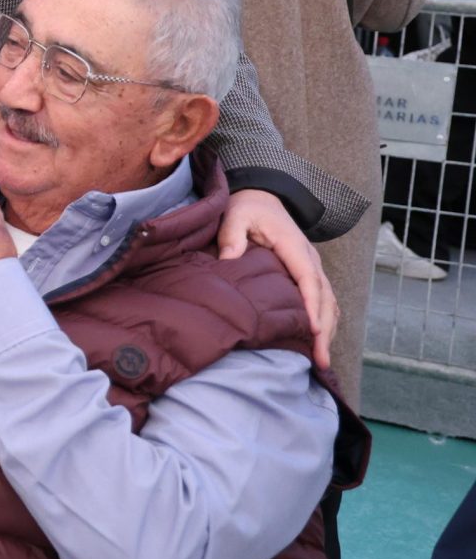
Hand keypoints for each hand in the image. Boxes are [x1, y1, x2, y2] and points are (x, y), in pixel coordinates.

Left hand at [218, 189, 336, 369]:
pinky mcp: (309, 274)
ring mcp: (312, 267)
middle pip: (326, 298)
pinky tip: (319, 342)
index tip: (314, 331)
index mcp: (294, 246)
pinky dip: (326, 322)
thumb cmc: (247, 208)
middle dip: (326, 329)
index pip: (308, 279)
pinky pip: (324, 301)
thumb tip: (229, 260)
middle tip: (321, 360)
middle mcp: (310, 259)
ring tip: (322, 361)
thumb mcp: (236, 215)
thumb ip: (232, 236)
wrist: (261, 197)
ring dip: (329, 331)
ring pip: (330, 303)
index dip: (312, 306)